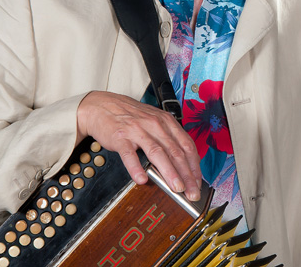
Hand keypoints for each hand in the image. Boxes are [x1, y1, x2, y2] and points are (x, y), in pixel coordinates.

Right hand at [77, 91, 201, 200]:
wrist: (102, 106)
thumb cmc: (131, 117)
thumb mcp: (155, 121)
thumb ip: (168, 139)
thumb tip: (181, 163)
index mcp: (167, 122)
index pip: (187, 146)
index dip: (194, 166)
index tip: (198, 182)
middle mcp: (156, 125)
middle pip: (176, 152)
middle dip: (186, 174)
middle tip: (192, 192)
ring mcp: (138, 131)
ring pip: (158, 153)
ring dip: (169, 172)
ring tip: (176, 188)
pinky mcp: (121, 137)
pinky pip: (129, 155)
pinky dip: (136, 168)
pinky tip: (142, 179)